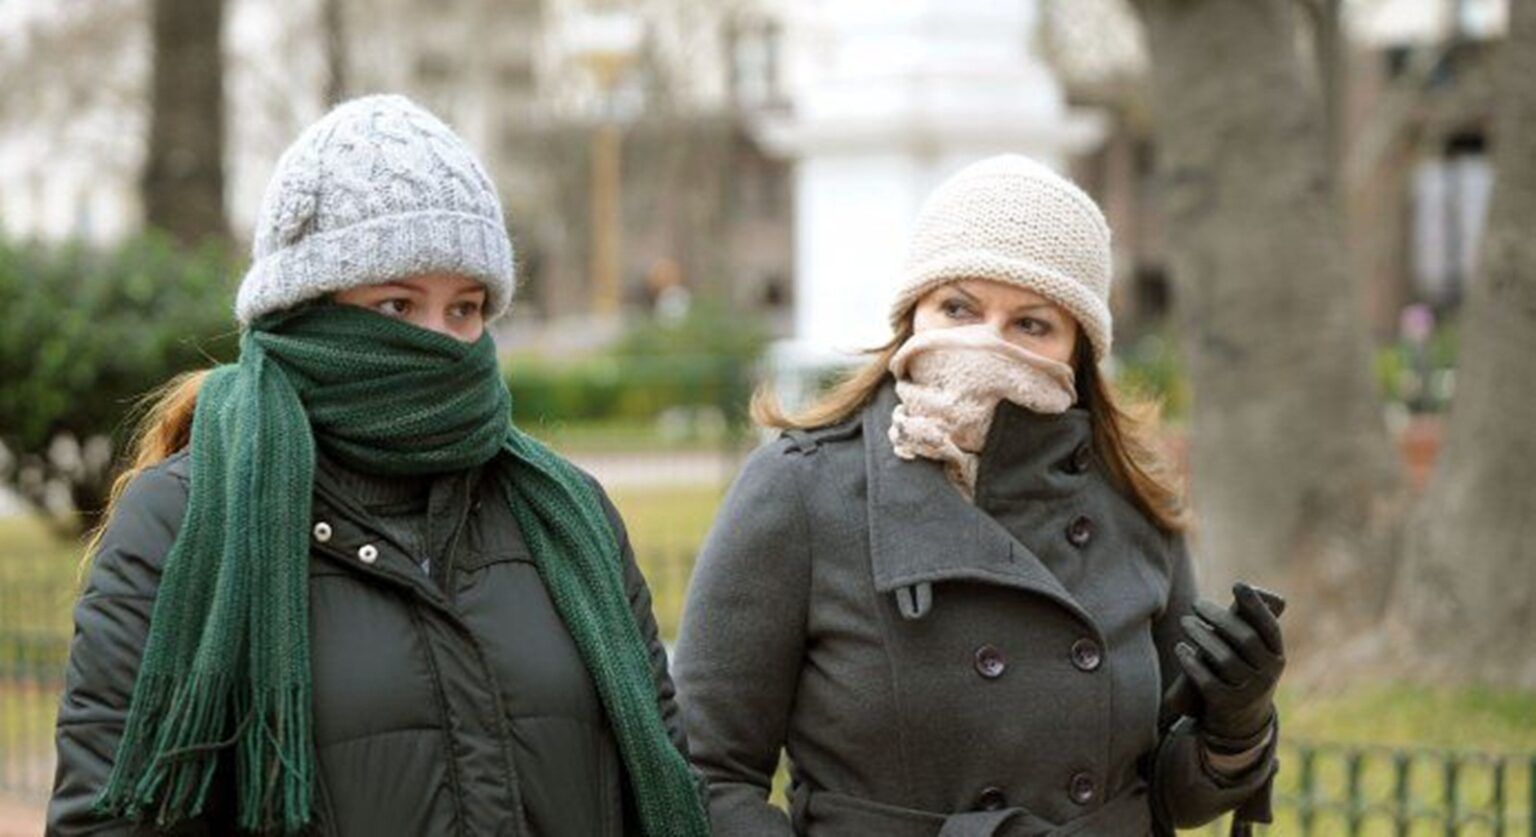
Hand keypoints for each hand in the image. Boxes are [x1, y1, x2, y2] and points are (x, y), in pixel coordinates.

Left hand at [1175, 582, 1284, 743]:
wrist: (1242, 722)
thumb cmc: (1243, 673)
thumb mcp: (1255, 656)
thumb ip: (1249, 629)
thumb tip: (1240, 589)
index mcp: (1276, 657)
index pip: (1269, 627)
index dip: (1255, 605)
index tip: (1237, 584)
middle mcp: (1267, 674)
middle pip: (1243, 639)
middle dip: (1218, 617)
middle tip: (1196, 603)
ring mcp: (1248, 691)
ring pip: (1224, 658)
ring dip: (1201, 636)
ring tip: (1185, 622)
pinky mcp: (1226, 704)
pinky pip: (1207, 680)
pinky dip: (1191, 662)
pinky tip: (1180, 648)